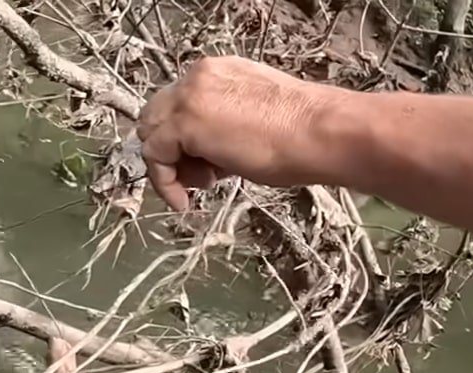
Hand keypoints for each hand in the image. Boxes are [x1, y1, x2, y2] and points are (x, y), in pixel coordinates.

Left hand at [138, 56, 343, 211]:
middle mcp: (200, 76)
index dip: (183, 140)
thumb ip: (218, 129)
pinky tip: (183, 200)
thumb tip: (201, 155)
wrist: (320, 133)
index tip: (202, 165)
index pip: (178, 105)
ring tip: (205, 184)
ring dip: (171, 166)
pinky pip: (154, 157)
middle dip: (172, 151)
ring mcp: (190, 96)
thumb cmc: (299, 134)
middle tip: (200, 177)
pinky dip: (164, 183)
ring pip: (152, 136)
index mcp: (218, 72)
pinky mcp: (184, 122)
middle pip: (157, 117)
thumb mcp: (250, 123)